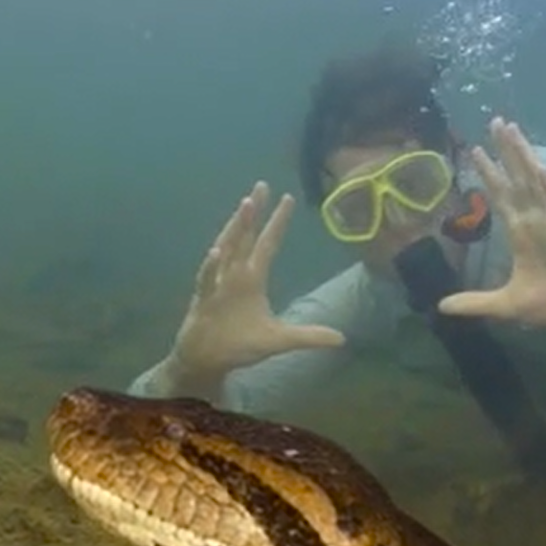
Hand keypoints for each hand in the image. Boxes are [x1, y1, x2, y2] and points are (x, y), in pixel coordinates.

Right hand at [166, 182, 343, 382]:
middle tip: (262, 186)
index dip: (277, 222)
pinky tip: (216, 252)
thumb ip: (308, 336)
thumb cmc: (240, 344)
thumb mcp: (280, 340)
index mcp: (252, 278)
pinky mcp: (203, 301)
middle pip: (245, 237)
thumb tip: (342, 339)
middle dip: (254, 212)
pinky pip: (206, 281)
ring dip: (236, 228)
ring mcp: (217, 285)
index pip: (268, 244)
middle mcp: (235, 275)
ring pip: (226, 249)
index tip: (287, 197)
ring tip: (246, 205)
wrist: (209, 360)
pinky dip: (211, 267)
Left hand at [438, 118, 545, 334]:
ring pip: (537, 184)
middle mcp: (537, 222)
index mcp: (522, 234)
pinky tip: (542, 169)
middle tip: (495, 121)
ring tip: (514, 131)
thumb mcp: (505, 306)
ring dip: (525, 157)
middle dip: (507, 151)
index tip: (475, 149)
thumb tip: (440, 306)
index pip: (502, 197)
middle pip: (518, 180)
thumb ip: (474, 303)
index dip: (490, 173)